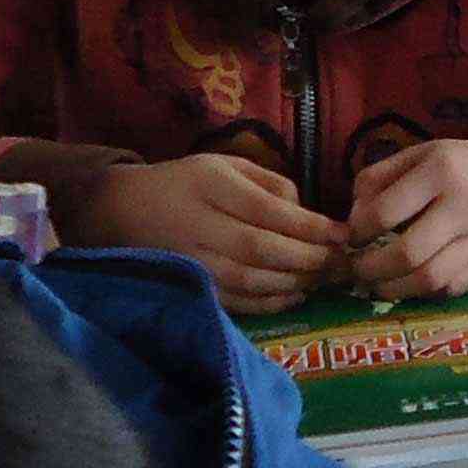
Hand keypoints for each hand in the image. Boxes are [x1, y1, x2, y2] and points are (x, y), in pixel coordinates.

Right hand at [73, 153, 346, 309]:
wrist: (125, 211)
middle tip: (341, 261)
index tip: (343, 233)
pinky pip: (237, 301)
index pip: (268, 210)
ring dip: (295, 282)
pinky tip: (296, 294)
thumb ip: (270, 182)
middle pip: (262, 248)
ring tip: (324, 277)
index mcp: (212, 185)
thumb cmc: (188, 183)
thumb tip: (307, 212)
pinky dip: (271, 302)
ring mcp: (194, 260)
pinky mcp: (193, 285)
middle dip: (309, 258)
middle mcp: (201, 224)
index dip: (310, 226)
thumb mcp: (227, 164)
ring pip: (251, 278)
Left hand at [340, 135, 467, 300]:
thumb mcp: (417, 155)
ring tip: (375, 284)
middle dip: (371, 268)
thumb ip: (377, 179)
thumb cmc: (456, 167)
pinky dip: (420, 292)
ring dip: (392, 289)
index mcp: (441, 171)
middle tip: (356, 269)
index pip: (385, 212)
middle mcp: (464, 206)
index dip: (358, 230)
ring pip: (429, 279)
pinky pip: (448, 289)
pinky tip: (406, 283)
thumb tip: (351, 220)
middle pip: (408, 253)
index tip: (352, 236)